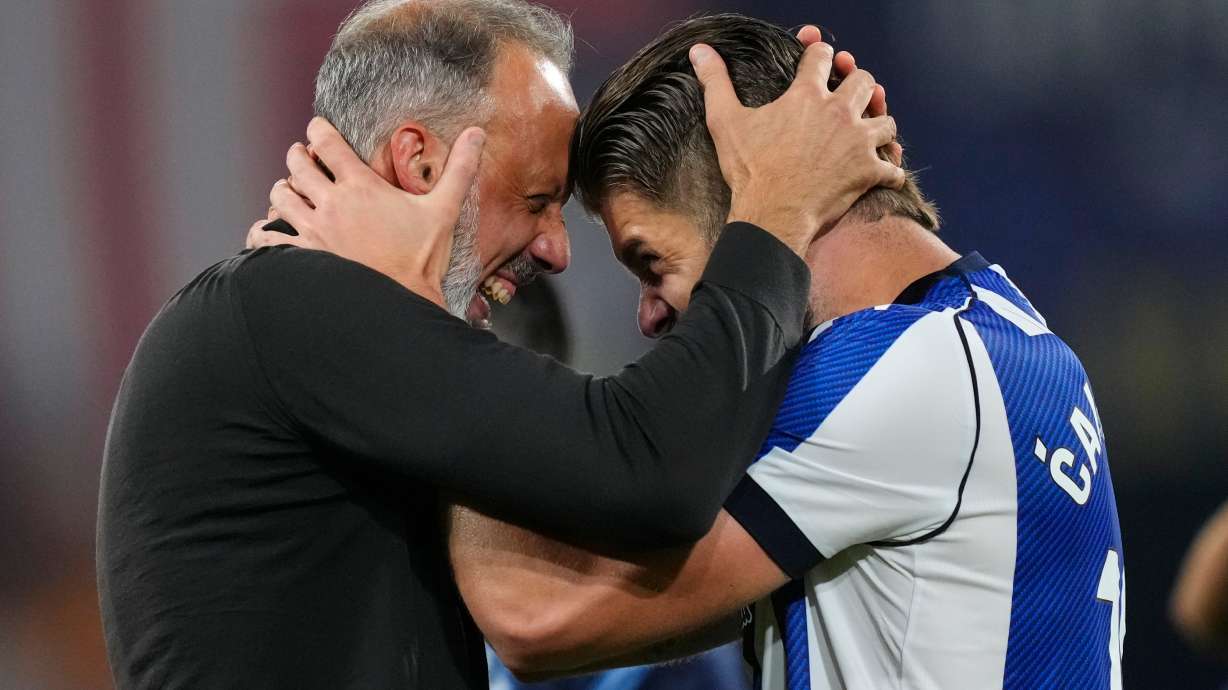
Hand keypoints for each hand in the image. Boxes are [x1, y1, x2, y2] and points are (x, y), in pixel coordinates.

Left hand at [245, 117, 485, 306]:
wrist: (400, 305)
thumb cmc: (421, 259)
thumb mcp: (444, 210)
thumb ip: (460, 169)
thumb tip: (477, 133)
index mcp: (360, 187)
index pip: (326, 142)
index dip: (318, 129)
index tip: (318, 128)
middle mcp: (330, 204)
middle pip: (296, 164)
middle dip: (298, 156)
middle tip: (302, 157)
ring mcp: (313, 232)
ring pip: (279, 197)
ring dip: (282, 190)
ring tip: (289, 192)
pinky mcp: (303, 257)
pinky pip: (267, 238)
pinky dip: (263, 232)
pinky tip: (269, 231)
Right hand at [689, 33, 902, 254]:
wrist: (772, 215)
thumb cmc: (749, 170)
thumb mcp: (725, 122)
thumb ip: (715, 82)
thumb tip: (700, 52)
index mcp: (806, 95)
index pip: (820, 57)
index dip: (818, 53)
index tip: (817, 57)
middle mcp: (839, 112)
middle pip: (865, 81)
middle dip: (859, 85)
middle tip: (849, 95)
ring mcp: (858, 142)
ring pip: (886, 121)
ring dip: (879, 125)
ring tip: (868, 133)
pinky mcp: (868, 172)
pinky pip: (892, 168)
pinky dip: (888, 170)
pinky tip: (880, 172)